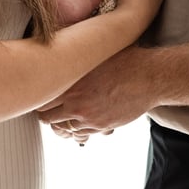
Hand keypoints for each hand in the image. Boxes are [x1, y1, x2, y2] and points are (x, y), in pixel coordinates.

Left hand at [37, 43, 154, 135]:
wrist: (149, 77)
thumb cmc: (124, 61)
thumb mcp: (96, 54)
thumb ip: (75, 60)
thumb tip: (62, 53)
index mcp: (70, 81)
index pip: (40, 98)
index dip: (39, 98)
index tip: (42, 96)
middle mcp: (75, 102)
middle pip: (46, 118)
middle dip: (47, 115)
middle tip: (51, 110)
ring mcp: (87, 117)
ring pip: (63, 130)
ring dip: (63, 125)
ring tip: (68, 117)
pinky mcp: (101, 126)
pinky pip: (82, 135)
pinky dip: (79, 131)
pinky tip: (83, 122)